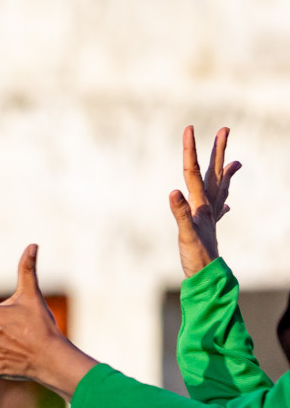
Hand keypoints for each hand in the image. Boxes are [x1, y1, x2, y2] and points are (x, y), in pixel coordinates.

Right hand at [171, 125, 240, 277]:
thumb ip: (180, 213)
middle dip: (218, 151)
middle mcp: (208, 206)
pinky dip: (222, 203)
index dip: (190, 150)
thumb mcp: (186, 235)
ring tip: (235, 161)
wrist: (208, 277)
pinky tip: (226, 206)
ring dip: (225, 173)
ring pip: (219, 188)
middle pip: (213, 173)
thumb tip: (173, 192)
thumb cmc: (197, 257)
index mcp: (201, 204)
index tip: (189, 129)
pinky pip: (217, 210)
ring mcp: (210, 217)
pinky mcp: (209, 229)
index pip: (193, 171)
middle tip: (225, 130)